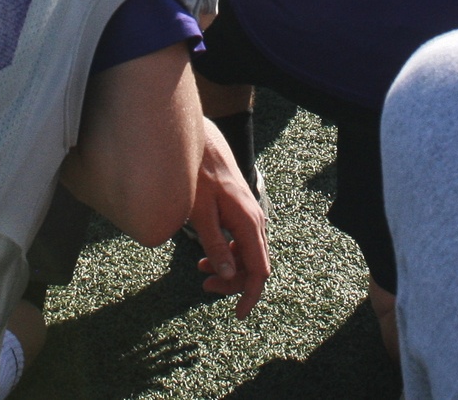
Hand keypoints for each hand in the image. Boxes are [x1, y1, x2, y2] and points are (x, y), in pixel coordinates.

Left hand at [190, 119, 268, 317]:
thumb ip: (214, 245)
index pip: (258, 269)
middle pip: (254, 265)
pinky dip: (227, 254)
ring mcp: (250, 215)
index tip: (238, 314)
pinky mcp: (241, 211)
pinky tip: (207, 256)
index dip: (250, 295)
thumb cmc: (198, 176)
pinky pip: (241, 241)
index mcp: (248, 223)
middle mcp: (255, 220)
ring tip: (202, 271)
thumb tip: (226, 274)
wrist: (203, 143)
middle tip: (205, 285)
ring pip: (247, 254)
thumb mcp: (200, 214)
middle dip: (233, 282)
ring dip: (229, 268)